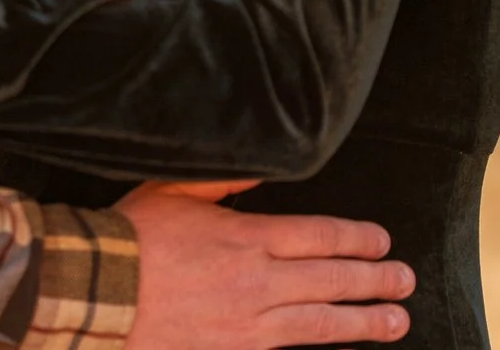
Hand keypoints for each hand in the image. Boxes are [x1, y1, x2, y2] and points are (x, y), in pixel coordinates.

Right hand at [116, 181, 411, 347]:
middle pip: (332, 279)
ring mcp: (248, 324)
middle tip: (405, 280)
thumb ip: (221, 180)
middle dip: (375, 279)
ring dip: (364, 321)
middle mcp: (257, 281)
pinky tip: (338, 348)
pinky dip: (318, 349)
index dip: (357, 238)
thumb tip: (260, 167)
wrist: (94, 295)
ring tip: (395, 321)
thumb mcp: (173, 191)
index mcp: (246, 236)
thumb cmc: (129, 239)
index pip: (320, 236)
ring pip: (321, 323)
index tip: (381, 240)